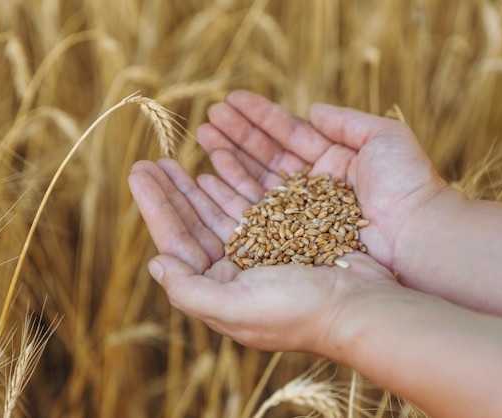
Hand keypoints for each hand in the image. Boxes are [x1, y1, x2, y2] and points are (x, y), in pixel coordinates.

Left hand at [128, 159, 397, 355]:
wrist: (362, 307)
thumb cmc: (300, 313)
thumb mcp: (236, 309)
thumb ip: (189, 291)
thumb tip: (156, 263)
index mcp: (218, 290)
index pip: (177, 242)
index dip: (156, 206)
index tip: (139, 172)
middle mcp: (234, 271)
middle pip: (193, 223)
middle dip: (170, 191)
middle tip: (149, 161)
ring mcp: (259, 251)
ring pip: (218, 209)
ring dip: (195, 184)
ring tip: (177, 159)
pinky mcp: (284, 234)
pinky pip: (249, 203)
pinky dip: (231, 183)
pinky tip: (214, 170)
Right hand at [195, 90, 447, 269]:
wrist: (416, 233)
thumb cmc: (406, 183)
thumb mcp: (383, 137)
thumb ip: (346, 121)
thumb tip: (312, 109)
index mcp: (331, 158)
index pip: (287, 133)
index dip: (259, 117)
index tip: (231, 101)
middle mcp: (311, 184)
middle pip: (266, 154)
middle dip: (236, 135)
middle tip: (208, 118)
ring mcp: (299, 210)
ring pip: (256, 178)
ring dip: (229, 157)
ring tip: (204, 136)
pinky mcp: (291, 234)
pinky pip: (256, 208)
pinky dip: (234, 190)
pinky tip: (211, 173)